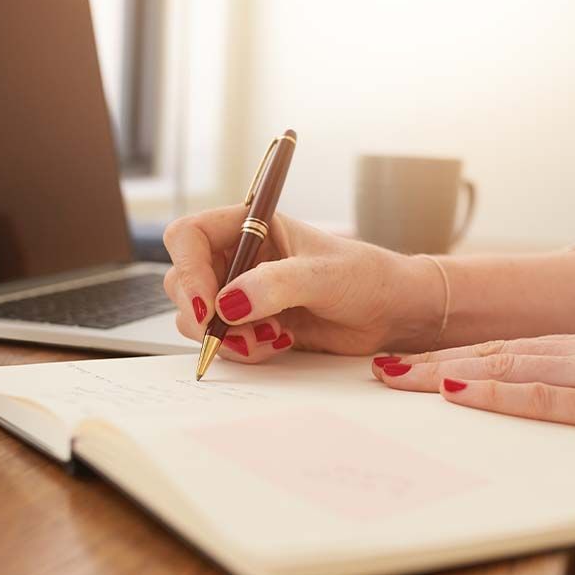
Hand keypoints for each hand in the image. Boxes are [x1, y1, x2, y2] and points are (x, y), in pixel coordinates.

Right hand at [163, 205, 440, 362]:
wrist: (392, 314)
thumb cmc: (367, 277)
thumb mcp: (323, 276)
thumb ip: (275, 285)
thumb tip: (228, 303)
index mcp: (250, 225)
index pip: (189, 236)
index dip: (188, 268)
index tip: (207, 303)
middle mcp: (238, 256)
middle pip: (182, 280)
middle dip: (202, 311)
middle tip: (231, 331)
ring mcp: (241, 292)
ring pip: (196, 316)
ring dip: (224, 335)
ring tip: (270, 337)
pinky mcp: (251, 324)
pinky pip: (221, 340)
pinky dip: (241, 349)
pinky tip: (278, 343)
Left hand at [371, 325, 574, 486]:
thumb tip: (564, 408)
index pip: (511, 351)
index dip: (459, 358)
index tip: (416, 364)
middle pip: (495, 354)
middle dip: (434, 362)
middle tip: (383, 368)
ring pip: (505, 368)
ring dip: (444, 374)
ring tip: (396, 377)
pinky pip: (542, 399)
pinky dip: (494, 396)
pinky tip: (454, 395)